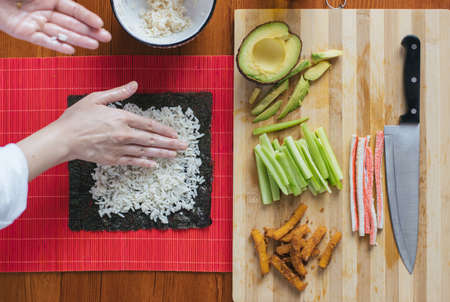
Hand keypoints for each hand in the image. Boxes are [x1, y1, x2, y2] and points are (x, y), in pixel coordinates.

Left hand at [0, 0, 110, 53]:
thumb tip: (74, 2)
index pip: (74, 9)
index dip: (88, 17)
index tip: (100, 24)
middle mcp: (43, 10)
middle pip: (71, 23)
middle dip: (89, 31)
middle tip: (105, 38)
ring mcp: (35, 22)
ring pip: (61, 33)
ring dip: (79, 40)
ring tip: (94, 46)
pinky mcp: (24, 32)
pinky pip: (43, 41)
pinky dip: (57, 46)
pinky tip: (71, 50)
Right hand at [17, 82, 187, 179]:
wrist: (63, 138)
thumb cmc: (78, 117)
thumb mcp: (97, 98)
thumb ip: (118, 93)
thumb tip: (134, 84)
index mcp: (122, 118)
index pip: (149, 125)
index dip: (164, 130)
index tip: (175, 133)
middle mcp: (124, 134)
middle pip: (152, 140)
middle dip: (170, 143)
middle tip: (184, 146)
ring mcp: (119, 148)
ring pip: (146, 152)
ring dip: (162, 154)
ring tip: (175, 155)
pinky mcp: (112, 159)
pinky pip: (133, 162)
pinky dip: (145, 164)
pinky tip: (154, 165)